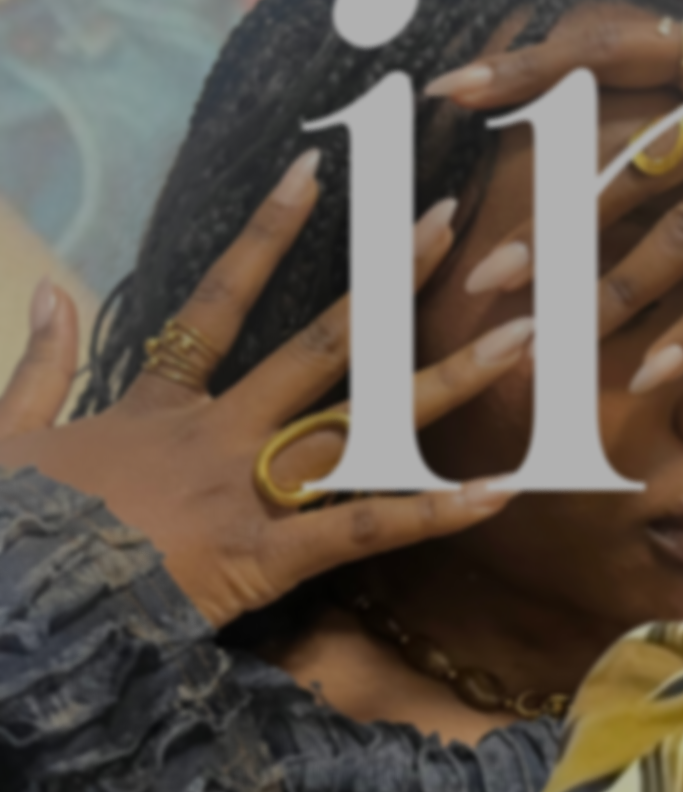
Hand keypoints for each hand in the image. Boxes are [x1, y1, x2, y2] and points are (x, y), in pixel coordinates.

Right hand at [0, 158, 530, 627]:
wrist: (2, 617)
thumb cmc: (4, 537)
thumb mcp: (3, 437)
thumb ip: (34, 364)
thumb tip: (49, 291)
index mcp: (157, 409)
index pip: (220, 300)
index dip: (265, 235)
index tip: (313, 173)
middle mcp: (216, 435)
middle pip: (320, 345)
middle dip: (389, 284)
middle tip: (449, 222)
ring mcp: (243, 492)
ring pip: (362, 423)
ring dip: (446, 381)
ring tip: (522, 337)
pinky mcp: (260, 560)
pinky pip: (361, 531)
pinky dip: (431, 512)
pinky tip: (498, 490)